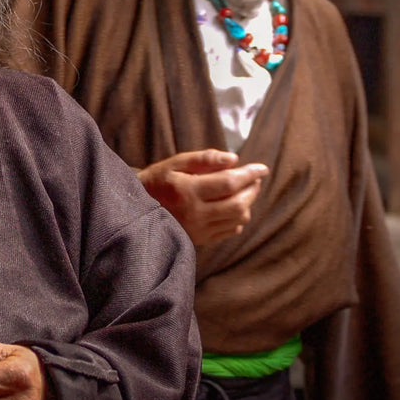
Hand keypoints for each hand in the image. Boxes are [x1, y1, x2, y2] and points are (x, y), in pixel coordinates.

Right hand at [138, 149, 266, 245]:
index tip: (263, 168)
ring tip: (244, 191)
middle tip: (254, 179)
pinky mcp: (200, 240)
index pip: (229, 183)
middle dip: (252, 190)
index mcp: (188, 191)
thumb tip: (234, 159)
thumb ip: (204, 159)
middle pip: (238, 204)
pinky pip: (229, 232)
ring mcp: (198, 230)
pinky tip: (231, 207)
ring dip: (247, 204)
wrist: (136, 210)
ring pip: (237, 219)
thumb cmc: (157, 181)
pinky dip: (237, 218)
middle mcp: (195, 214)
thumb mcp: (176, 163)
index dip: (250, 174)